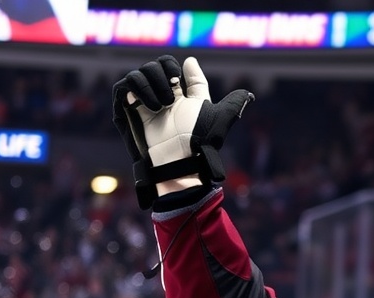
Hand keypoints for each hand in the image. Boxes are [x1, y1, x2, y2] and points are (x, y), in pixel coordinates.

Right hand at [112, 56, 254, 207]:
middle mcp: (165, 95)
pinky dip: (137, 89)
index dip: (184, 69)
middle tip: (173, 96)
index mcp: (185, 95)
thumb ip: (234, 103)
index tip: (184, 74)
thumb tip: (247, 92)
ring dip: (153, 85)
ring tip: (162, 107)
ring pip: (142, 71)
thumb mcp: (220, 118)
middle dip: (166, 75)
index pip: (179, 69)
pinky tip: (148, 105)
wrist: (179, 157)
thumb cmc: (200, 141)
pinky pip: (126, 84)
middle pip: (159, 63)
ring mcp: (147, 101)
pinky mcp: (129, 108)